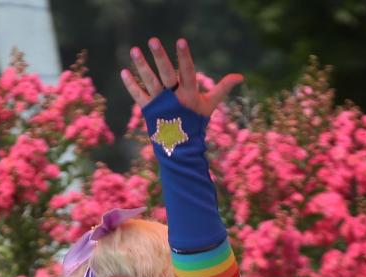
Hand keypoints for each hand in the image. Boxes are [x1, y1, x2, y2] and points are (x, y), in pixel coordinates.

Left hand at [121, 37, 242, 116]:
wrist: (181, 147)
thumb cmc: (196, 122)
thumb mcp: (210, 104)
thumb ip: (223, 88)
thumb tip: (240, 77)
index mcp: (189, 93)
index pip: (187, 71)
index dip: (184, 57)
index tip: (181, 41)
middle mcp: (174, 97)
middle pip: (166, 74)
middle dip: (160, 57)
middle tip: (153, 40)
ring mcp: (160, 104)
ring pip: (150, 82)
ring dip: (142, 65)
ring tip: (134, 49)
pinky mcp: (148, 110)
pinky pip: (138, 95)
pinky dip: (131, 84)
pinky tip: (124, 71)